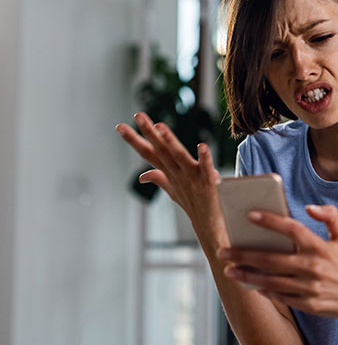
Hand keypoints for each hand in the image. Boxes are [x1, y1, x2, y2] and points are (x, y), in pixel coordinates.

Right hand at [115, 112, 226, 248]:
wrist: (210, 229)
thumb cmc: (194, 206)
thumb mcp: (174, 191)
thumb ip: (159, 179)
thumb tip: (142, 176)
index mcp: (170, 174)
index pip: (150, 154)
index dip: (135, 140)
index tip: (120, 126)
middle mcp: (178, 175)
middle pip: (161, 151)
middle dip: (149, 133)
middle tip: (138, 115)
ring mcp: (192, 179)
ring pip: (179, 157)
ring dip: (170, 142)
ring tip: (160, 126)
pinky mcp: (209, 184)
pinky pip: (206, 169)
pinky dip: (204, 158)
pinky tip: (201, 146)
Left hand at [216, 204, 337, 320]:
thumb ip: (330, 216)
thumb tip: (309, 208)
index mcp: (320, 247)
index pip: (291, 229)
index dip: (270, 221)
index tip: (249, 215)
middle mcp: (313, 267)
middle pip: (271, 259)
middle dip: (243, 254)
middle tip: (224, 251)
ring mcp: (310, 288)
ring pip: (270, 281)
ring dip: (247, 276)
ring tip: (229, 271)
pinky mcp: (308, 304)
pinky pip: (280, 297)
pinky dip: (264, 291)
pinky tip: (250, 285)